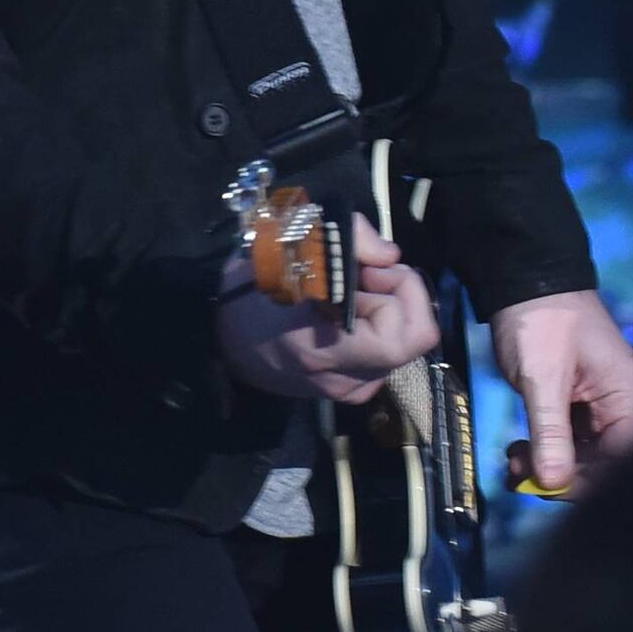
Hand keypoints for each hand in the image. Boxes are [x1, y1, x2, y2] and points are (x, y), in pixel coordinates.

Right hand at [214, 211, 436, 404]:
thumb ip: (351, 241)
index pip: (405, 336)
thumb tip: (391, 255)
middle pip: (412, 338)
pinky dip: (379, 328)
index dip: (401, 291)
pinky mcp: (349, 391)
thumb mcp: (291, 247)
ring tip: (352, 293)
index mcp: (325, 349)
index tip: (370, 269)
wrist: (220, 341)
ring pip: (402, 345)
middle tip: (367, 275)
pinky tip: (347, 315)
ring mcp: (347, 390)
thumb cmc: (251, 291)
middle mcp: (342, 379)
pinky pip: (387, 355)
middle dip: (399, 295)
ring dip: (389, 310)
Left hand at [488, 288, 632, 496]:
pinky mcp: (577, 399)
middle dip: (560, 473)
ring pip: (582, 452)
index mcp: (627, 395)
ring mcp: (599, 401)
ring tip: (513, 460)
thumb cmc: (541, 321)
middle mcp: (621, 402)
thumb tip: (554, 484)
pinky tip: (520, 449)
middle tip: (518, 474)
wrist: (526, 278)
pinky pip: (568, 437)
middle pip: (602, 460)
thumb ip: (550, 433)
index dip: (585, 481)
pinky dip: (544, 448)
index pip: (620, 458)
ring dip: (548, 463)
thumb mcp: (543, 379)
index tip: (545, 486)